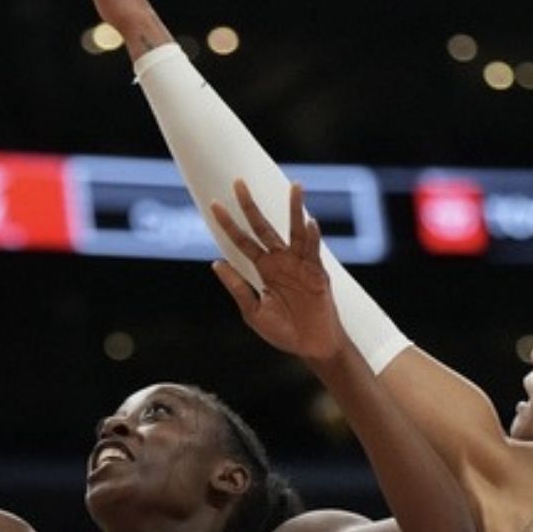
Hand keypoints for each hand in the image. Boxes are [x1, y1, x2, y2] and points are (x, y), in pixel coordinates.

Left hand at [211, 181, 347, 362]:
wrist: (310, 348)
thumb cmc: (283, 332)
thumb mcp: (253, 312)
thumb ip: (237, 287)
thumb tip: (216, 263)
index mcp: (263, 269)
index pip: (242, 241)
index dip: (228, 224)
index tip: (214, 204)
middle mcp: (280, 261)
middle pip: (263, 227)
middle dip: (250, 206)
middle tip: (238, 183)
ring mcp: (300, 264)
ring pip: (295, 230)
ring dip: (295, 209)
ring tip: (296, 187)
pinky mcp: (318, 273)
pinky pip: (314, 252)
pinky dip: (313, 237)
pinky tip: (310, 222)